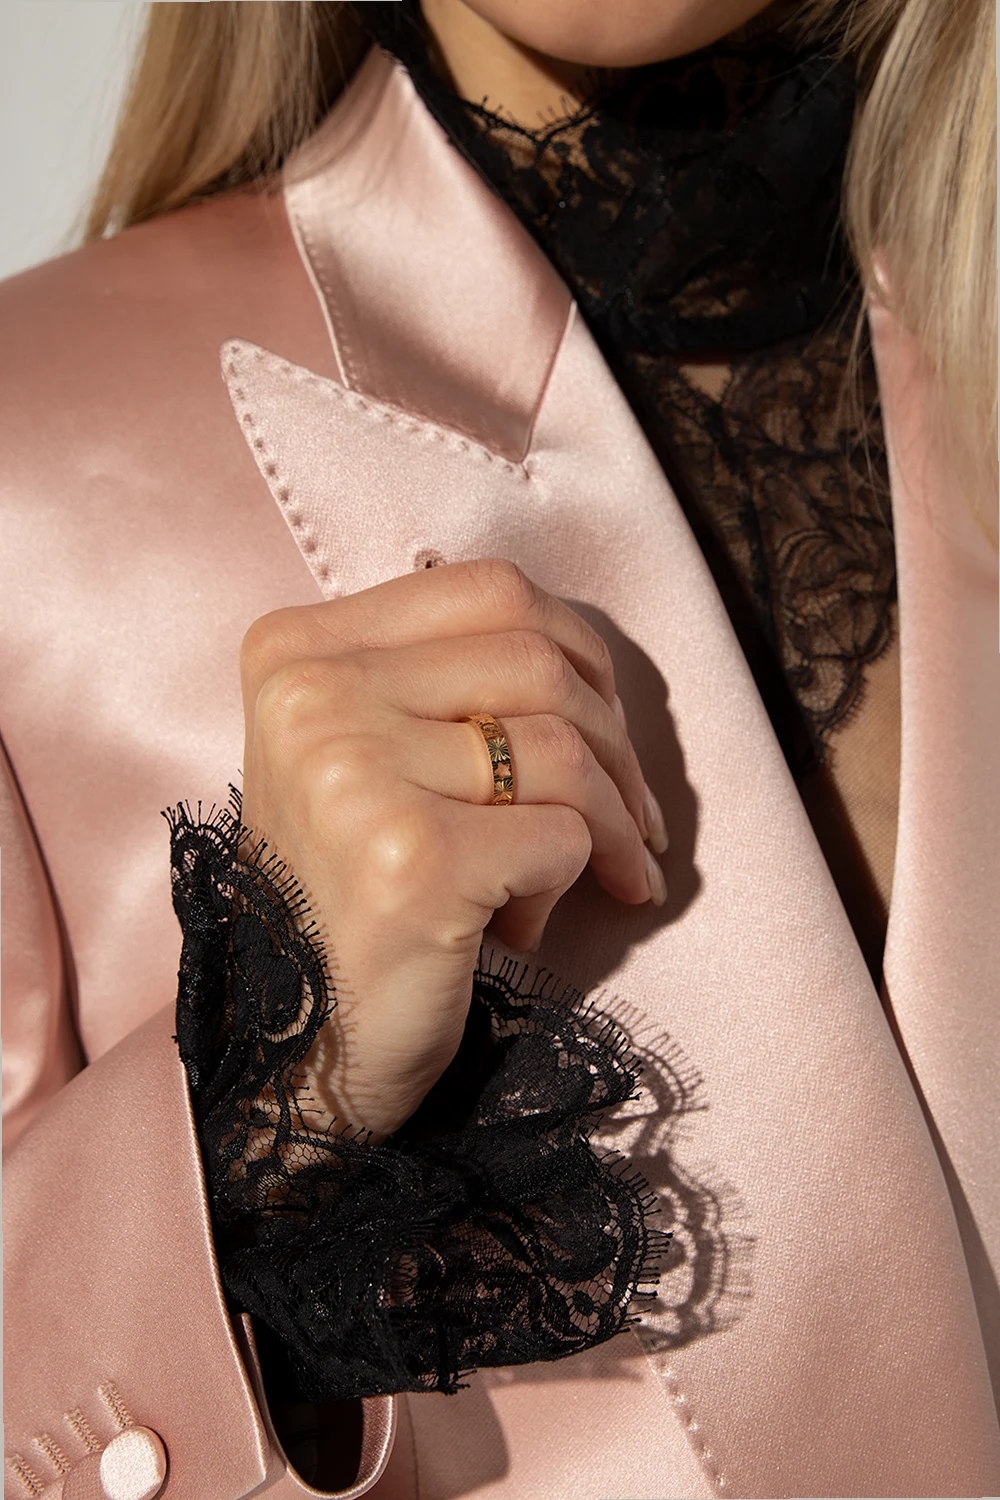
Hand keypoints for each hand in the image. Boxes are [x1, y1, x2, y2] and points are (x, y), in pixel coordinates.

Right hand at [240, 558, 666, 1138]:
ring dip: (613, 823)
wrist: (298, 1050)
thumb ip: (442, 685)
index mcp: (296, 653)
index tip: (608, 726)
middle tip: (638, 820)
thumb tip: (588, 665)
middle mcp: (313, 697)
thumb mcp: (366, 759)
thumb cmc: (353, 899)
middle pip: (538, 662)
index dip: (579, 653)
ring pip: (565, 750)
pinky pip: (565, 834)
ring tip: (599, 877)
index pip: (489, 591)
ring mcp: (354, 773)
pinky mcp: (412, 858)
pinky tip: (528, 930)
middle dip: (619, 745)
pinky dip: (575, 881)